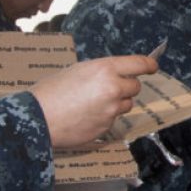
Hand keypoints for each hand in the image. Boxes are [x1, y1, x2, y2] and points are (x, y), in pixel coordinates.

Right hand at [30, 55, 157, 147]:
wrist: (37, 118)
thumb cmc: (51, 91)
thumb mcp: (77, 70)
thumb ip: (102, 72)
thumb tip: (118, 74)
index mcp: (105, 68)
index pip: (139, 64)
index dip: (149, 65)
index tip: (153, 66)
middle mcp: (113, 88)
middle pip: (135, 87)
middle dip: (126, 87)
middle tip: (109, 88)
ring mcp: (111, 109)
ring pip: (125, 104)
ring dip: (116, 103)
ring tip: (91, 103)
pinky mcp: (106, 127)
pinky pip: (112, 120)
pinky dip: (104, 118)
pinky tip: (85, 116)